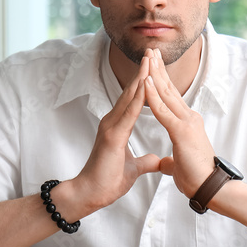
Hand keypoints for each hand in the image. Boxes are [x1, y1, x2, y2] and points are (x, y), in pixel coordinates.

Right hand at [71, 54, 160, 209]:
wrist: (89, 195)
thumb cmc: (106, 182)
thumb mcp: (132, 169)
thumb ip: (144, 162)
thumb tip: (157, 160)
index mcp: (117, 127)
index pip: (134, 100)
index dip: (144, 83)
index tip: (155, 67)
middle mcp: (112, 122)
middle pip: (131, 92)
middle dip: (143, 72)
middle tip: (153, 52)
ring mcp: (110, 127)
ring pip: (129, 98)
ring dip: (141, 79)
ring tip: (151, 60)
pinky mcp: (112, 136)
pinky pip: (129, 113)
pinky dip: (139, 98)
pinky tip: (146, 85)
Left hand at [143, 48, 216, 196]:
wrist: (210, 188)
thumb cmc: (196, 178)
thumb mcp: (179, 165)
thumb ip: (171, 161)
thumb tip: (165, 164)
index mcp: (186, 123)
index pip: (170, 98)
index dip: (161, 81)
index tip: (152, 66)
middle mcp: (189, 118)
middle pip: (170, 89)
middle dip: (159, 69)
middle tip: (151, 50)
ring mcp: (187, 122)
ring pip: (167, 94)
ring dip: (155, 74)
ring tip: (147, 57)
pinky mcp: (182, 131)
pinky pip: (163, 110)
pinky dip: (153, 96)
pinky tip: (145, 82)